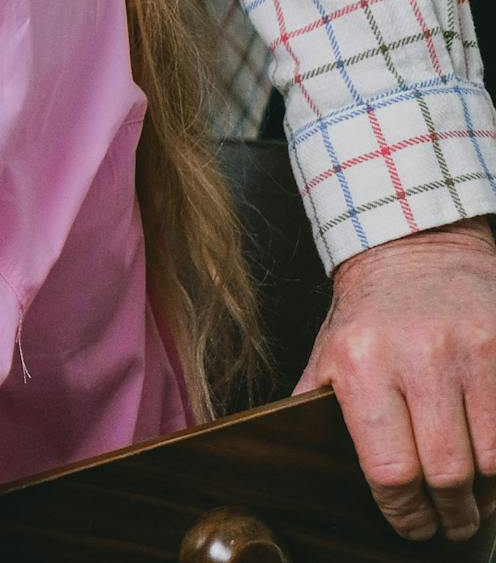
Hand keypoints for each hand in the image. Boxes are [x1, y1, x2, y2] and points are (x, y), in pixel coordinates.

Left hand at [297, 217, 495, 539]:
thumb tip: (301, 461)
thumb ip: (320, 408)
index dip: (404, 513)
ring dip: (488, 490)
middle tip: (452, 523)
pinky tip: (495, 463)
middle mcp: (418, 356)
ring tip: (478, 497)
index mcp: (361, 363)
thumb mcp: (329, 355)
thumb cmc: (368, 315)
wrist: (414, 248)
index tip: (412, 527)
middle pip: (447, 471)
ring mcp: (472, 351)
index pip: (389, 468)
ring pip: (493, 459)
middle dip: (452, 512)